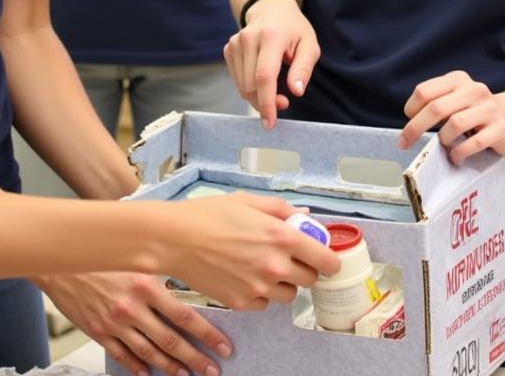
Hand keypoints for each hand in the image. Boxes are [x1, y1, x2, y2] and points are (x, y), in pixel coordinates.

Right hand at [36, 270, 231, 375]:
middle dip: (195, 358)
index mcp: (146, 284)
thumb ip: (161, 271)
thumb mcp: (136, 256)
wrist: (63, 260)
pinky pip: (123, 355)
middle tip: (212, 369)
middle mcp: (133, 306)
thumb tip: (189, 280)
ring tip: (186, 375)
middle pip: (170, 339)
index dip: (206, 334)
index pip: (184, 315)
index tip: (223, 345)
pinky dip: (137, 367)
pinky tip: (149, 374)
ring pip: (149, 352)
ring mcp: (115, 322)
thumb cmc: (103, 253)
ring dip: (170, 366)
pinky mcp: (99, 332)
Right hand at [167, 192, 338, 308]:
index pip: (326, 260)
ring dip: (285, 283)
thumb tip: (305, 216)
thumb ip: (281, 209)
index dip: (329, 259)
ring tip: (266, 266)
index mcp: (282, 237)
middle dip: (306, 268)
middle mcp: (275, 266)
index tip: (324, 256)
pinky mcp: (242, 303)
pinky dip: (263, 293)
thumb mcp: (248, 201)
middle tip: (291, 257)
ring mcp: (259, 287)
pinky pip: (265, 303)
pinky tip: (247, 275)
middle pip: (311, 279)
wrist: (176, 239)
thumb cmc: (210, 214)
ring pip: (289, 295)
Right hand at [223, 0, 318, 128]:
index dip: (267, 102)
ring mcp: (235, 43)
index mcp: (271, 36)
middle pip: (250, 85)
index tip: (270, 122)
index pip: (264, 76)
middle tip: (284, 103)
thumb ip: (304, 68)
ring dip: (257, 97)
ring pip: (242, 86)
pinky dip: (249, 87)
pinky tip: (262, 80)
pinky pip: (237, 79)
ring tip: (276, 92)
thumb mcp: (309, 45)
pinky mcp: (228, 48)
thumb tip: (296, 91)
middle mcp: (248, 38)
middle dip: (265, 103)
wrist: (271, 8)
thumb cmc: (294, 28)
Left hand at [399, 71, 504, 162]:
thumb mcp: (456, 98)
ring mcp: (489, 109)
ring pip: (455, 124)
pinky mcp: (500, 129)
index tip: (408, 121)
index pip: (424, 91)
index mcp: (458, 80)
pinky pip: (474, 143)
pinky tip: (456, 156)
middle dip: (416, 128)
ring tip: (444, 145)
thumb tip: (410, 126)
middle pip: (436, 108)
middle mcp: (473, 90)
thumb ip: (437, 104)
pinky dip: (460, 152)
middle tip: (405, 143)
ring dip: (443, 139)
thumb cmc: (476, 111)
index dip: (411, 109)